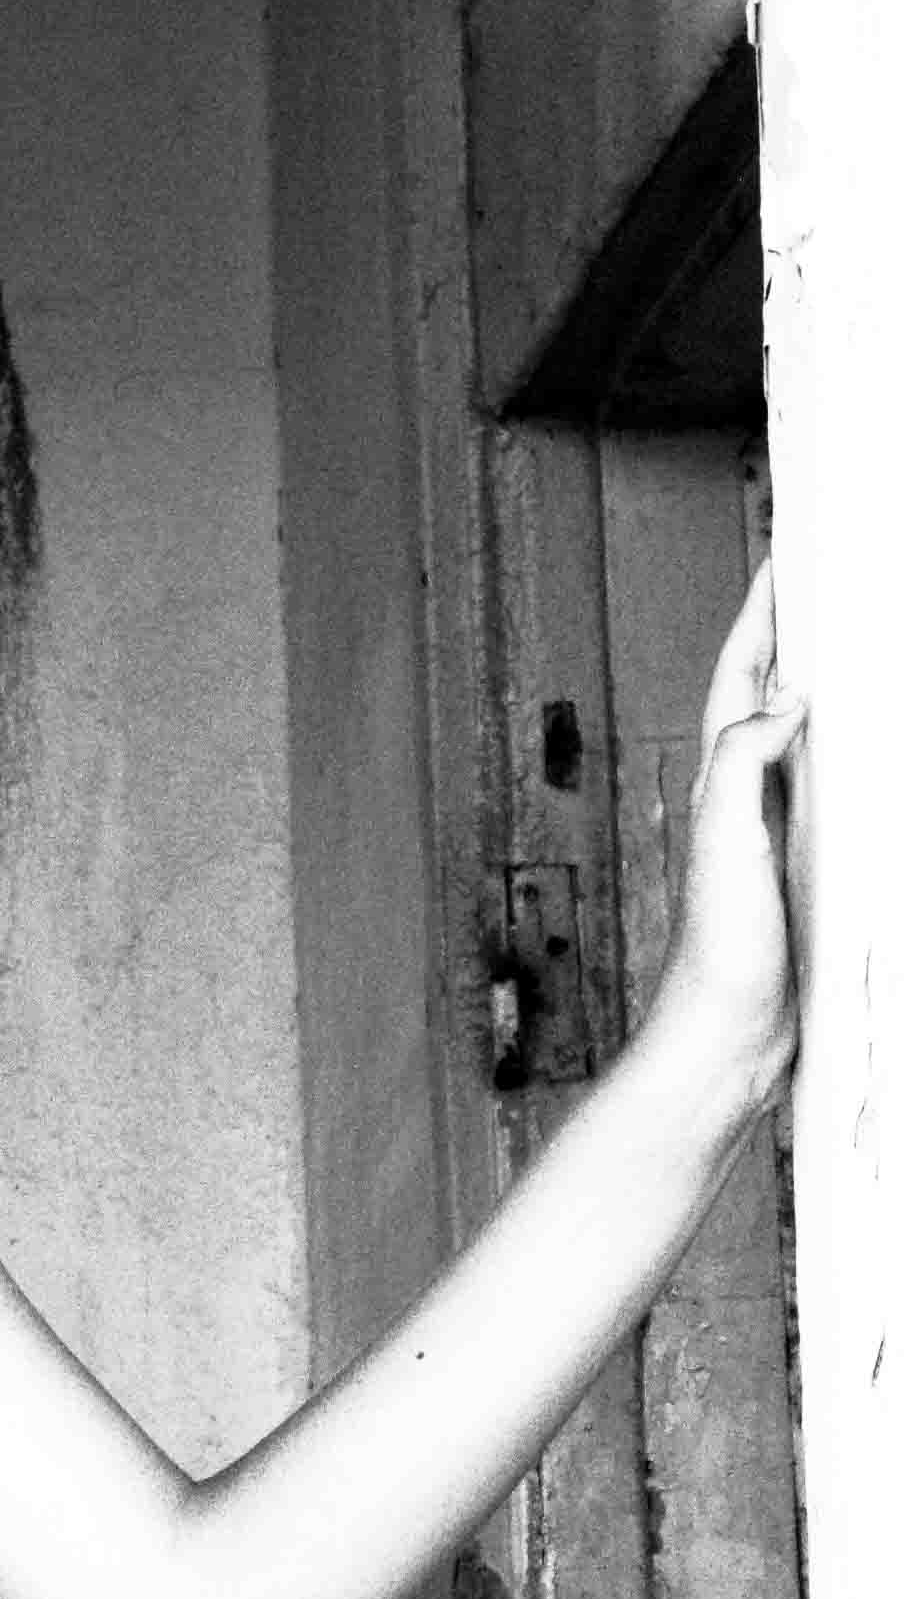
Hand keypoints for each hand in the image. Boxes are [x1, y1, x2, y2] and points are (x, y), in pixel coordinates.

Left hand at [646, 553, 806, 1122]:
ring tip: (860, 651)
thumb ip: (744, 766)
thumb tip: (785, 697)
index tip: (782, 559)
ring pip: (807, 743)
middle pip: (772, 698)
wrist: (731, 1040)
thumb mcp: (727, 846)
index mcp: (722, 784)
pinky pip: (836, 796)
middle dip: (796, 640)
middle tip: (830, 587)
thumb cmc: (720, 951)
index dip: (760, 617)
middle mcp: (746, 802)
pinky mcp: (806, 873)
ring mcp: (777, 836)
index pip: (741, 678)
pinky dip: (855, 762)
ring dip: (830, 695)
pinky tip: (878, 756)